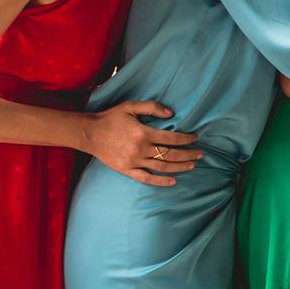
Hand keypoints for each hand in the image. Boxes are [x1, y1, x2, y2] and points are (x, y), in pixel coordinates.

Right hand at [84, 100, 201, 185]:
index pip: (172, 139)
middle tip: (200, 154)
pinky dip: (161, 181)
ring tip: (192, 165)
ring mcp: (134, 162)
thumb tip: (172, 113)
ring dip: (180, 167)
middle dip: (188, 154)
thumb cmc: (111, 118)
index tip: (195, 138)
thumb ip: (152, 107)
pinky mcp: (127, 170)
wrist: (89, 133)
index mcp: (143, 133)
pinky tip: (173, 181)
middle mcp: (140, 149)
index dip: (186, 139)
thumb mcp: (130, 106)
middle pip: (171, 154)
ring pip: (162, 167)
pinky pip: (146, 178)